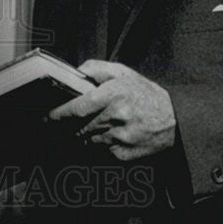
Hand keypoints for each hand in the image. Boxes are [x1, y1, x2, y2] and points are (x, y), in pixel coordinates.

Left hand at [49, 60, 175, 160]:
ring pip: (88, 140)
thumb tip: (75, 72)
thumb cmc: (145, 94)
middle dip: (68, 127)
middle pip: (79, 127)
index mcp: (114, 94)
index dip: (59, 114)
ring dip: (84, 135)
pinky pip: (102, 151)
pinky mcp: (125, 154)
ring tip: (92, 127)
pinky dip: (100, 144)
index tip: (47, 117)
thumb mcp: (123, 73)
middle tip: (60, 125)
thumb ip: (96, 68)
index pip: (78, 108)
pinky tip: (109, 136)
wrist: (175, 119)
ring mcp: (120, 138)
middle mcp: (116, 116)